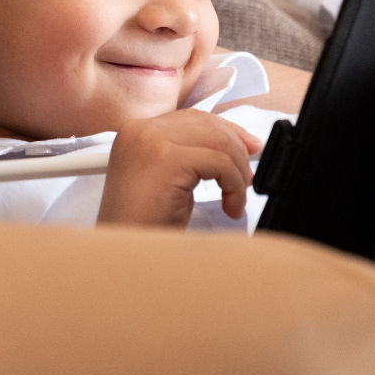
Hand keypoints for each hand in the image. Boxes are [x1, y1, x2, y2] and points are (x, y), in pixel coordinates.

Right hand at [98, 110, 264, 227]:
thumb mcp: (170, 181)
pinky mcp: (167, 159)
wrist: (127, 256)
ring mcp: (151, 141)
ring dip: (237, 172)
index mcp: (137, 132)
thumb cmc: (145, 227)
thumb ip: (193, 156)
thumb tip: (240, 144)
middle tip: (246, 178)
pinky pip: (220, 163)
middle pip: (208, 124)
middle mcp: (140, 130)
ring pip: (218, 140)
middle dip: (237, 150)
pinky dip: (234, 187)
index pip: (192, 118)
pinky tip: (230, 207)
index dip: (227, 131)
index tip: (247, 150)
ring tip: (234, 198)